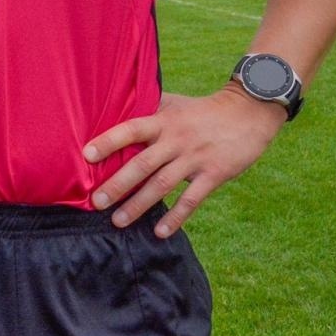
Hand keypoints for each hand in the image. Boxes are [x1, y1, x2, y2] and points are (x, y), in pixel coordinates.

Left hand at [82, 85, 285, 236]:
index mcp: (163, 121)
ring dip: (139, 205)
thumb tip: (116, 112)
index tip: (86, 155)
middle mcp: (176, 139)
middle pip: (142, 164)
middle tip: (96, 202)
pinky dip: (176, 217)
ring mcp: (195, 158)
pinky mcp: (214, 174)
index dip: (109, 141)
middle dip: (118, 184)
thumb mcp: (175, 104)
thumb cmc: (203, 109)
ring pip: (162, 185)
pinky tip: (160, 232)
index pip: (131, 130)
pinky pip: (192, 200)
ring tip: (118, 221)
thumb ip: (149, 110)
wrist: (249, 112)